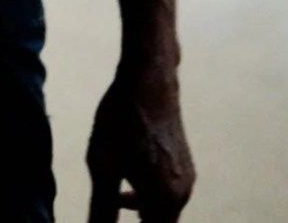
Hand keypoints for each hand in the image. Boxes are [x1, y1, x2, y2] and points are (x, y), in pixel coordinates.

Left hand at [86, 69, 193, 221]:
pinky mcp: (184, 164)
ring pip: (163, 212)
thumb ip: (100, 209)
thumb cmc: (122, 120)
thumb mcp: (104, 167)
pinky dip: (148, 198)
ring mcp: (187, 177)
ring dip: (141, 213)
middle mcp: (183, 192)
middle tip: (109, 209)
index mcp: (166, 198)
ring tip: (113, 200)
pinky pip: (167, 195)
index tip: (109, 218)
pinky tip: (127, 184)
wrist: (149, 78)